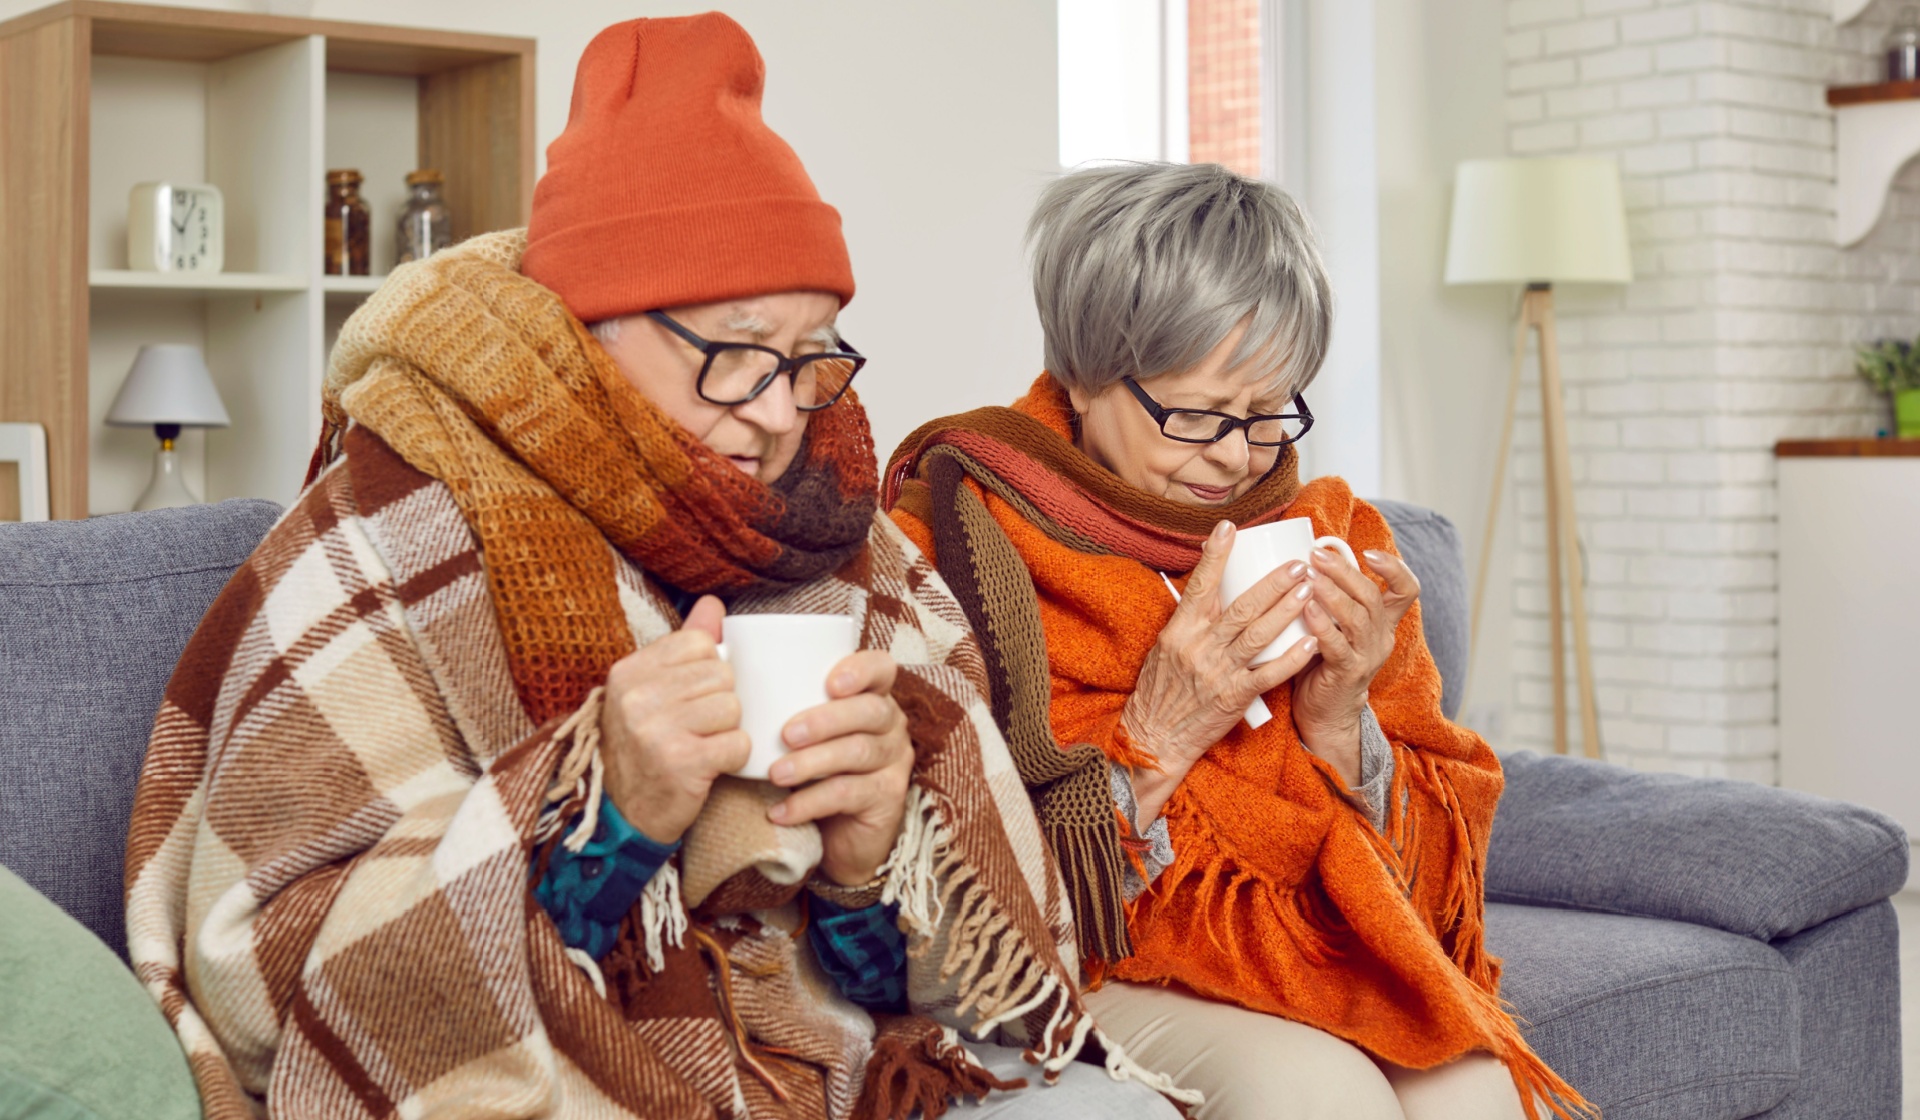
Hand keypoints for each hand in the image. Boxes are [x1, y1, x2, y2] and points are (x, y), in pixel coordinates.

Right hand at [599, 596, 749, 844]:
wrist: (622, 815)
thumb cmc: (644, 747)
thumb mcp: (650, 691)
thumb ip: (683, 645)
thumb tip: (713, 603)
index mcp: (629, 671)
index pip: (700, 643)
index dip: (709, 670)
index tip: (692, 696)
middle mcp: (637, 697)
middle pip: (721, 675)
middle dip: (721, 703)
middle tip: (697, 728)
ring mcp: (656, 730)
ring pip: (733, 707)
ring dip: (728, 731)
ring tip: (702, 745)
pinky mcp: (681, 762)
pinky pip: (738, 742)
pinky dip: (733, 757)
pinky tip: (710, 766)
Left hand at [765, 649, 914, 885]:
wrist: (836, 832)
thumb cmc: (810, 768)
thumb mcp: (800, 730)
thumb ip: (778, 700)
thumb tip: (724, 659)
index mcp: (872, 696)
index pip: (881, 668)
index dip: (861, 670)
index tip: (829, 683)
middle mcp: (891, 725)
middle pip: (870, 711)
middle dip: (825, 720)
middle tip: (785, 735)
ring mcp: (894, 761)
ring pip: (859, 752)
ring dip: (813, 761)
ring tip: (776, 773)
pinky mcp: (887, 798)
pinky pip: (849, 794)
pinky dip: (809, 802)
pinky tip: (781, 811)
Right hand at [1121, 520, 1320, 822]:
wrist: (1155, 738)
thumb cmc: (1161, 690)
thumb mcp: (1165, 648)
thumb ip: (1188, 620)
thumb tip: (1206, 586)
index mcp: (1179, 630)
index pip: (1200, 585)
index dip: (1216, 554)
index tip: (1231, 527)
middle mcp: (1199, 647)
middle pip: (1241, 607)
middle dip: (1273, 583)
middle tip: (1299, 564)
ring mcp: (1218, 673)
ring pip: (1259, 635)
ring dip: (1287, 610)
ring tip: (1309, 590)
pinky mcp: (1234, 697)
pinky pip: (1268, 674)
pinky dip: (1291, 658)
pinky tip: (1311, 642)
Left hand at [1290, 547, 1420, 786]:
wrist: (1325, 713)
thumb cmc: (1324, 661)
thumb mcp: (1338, 626)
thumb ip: (1334, 598)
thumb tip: (1309, 558)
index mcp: (1382, 623)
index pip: (1406, 590)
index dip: (1394, 568)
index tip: (1368, 552)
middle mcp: (1380, 637)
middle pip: (1373, 596)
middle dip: (1345, 571)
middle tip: (1317, 555)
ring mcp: (1367, 656)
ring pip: (1358, 618)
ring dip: (1333, 593)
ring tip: (1310, 576)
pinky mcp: (1347, 673)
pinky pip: (1337, 645)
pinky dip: (1322, 624)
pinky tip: (1306, 608)